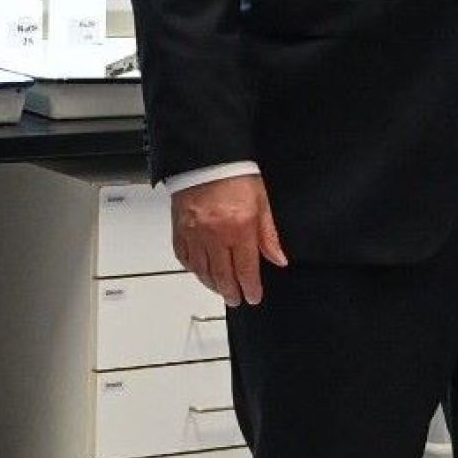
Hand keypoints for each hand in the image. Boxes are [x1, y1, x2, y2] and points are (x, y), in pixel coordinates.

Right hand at [171, 173, 287, 305]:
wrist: (207, 157)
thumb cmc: (236, 174)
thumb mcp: (262, 200)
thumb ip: (269, 233)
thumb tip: (279, 258)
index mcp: (239, 227)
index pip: (245, 269)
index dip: (250, 287)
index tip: (253, 297)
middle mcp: (215, 235)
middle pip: (222, 276)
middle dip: (231, 292)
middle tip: (236, 300)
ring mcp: (194, 234)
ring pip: (202, 271)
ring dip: (213, 285)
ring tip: (221, 290)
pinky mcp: (179, 229)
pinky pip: (185, 258)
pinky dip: (194, 269)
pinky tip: (201, 272)